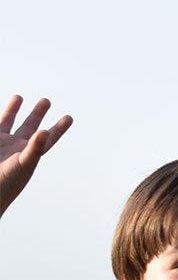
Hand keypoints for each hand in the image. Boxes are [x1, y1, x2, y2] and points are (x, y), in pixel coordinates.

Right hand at [0, 95, 72, 209]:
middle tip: (46, 100)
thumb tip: (45, 130)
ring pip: (9, 121)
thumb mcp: (24, 164)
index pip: (48, 139)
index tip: (69, 117)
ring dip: (13, 109)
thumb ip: (35, 148)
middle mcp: (16, 147)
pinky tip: (8, 106)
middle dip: (37, 113)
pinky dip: (4, 116)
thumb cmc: (7, 182)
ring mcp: (1, 143)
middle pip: (30, 126)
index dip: (59, 128)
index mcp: (30, 153)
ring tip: (19, 96)